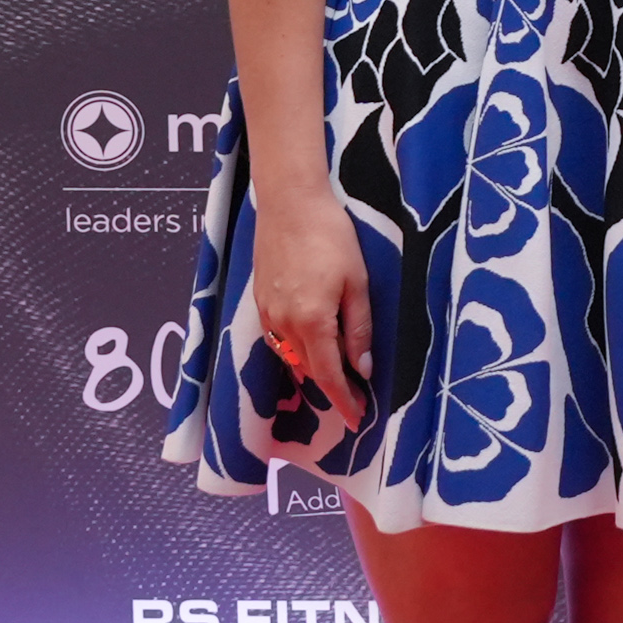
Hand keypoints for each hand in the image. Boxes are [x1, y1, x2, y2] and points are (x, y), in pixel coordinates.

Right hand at [250, 184, 375, 434]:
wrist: (290, 203)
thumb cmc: (331, 236)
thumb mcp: (358, 282)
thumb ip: (358, 328)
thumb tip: (363, 369)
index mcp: (312, 322)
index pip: (329, 376)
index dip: (343, 401)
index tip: (356, 419)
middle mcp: (284, 325)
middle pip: (309, 370)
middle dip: (331, 387)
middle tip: (355, 395)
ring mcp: (267, 314)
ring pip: (291, 357)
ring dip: (313, 369)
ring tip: (335, 375)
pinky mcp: (259, 302)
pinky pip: (277, 340)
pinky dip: (295, 351)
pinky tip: (309, 346)